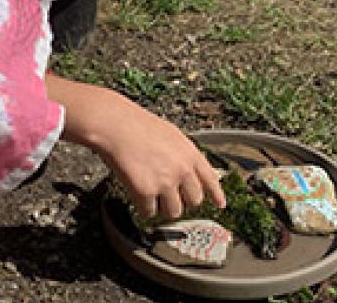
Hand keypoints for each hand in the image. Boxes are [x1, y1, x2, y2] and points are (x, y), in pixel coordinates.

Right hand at [45, 74, 224, 218]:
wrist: (115, 125)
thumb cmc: (138, 126)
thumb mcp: (171, 135)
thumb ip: (184, 155)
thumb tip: (189, 172)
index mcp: (190, 154)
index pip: (210, 179)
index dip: (216, 195)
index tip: (220, 205)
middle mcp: (182, 170)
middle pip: (194, 201)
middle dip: (183, 200)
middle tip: (170, 196)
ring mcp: (165, 182)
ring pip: (173, 211)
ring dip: (163, 207)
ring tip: (152, 195)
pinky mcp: (146, 192)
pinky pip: (149, 212)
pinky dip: (143, 207)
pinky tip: (138, 196)